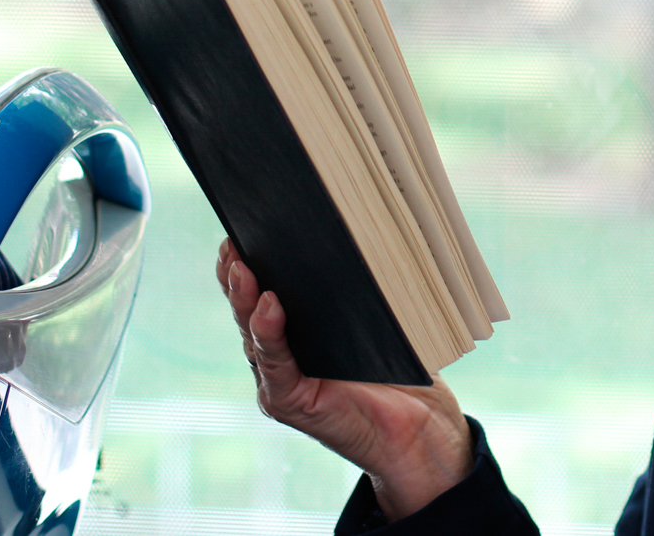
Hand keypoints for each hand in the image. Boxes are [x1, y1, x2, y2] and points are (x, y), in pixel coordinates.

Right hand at [215, 238, 472, 520]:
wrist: (419, 429)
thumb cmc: (401, 367)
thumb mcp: (377, 316)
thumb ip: (357, 285)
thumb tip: (355, 231)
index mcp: (298, 328)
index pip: (265, 288)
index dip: (249, 258)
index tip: (242, 225)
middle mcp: (280, 352)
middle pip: (248, 306)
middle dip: (237, 272)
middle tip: (233, 240)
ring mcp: (280, 378)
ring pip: (254, 332)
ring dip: (244, 298)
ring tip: (242, 266)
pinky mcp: (290, 401)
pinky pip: (275, 364)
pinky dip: (269, 334)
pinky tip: (269, 307)